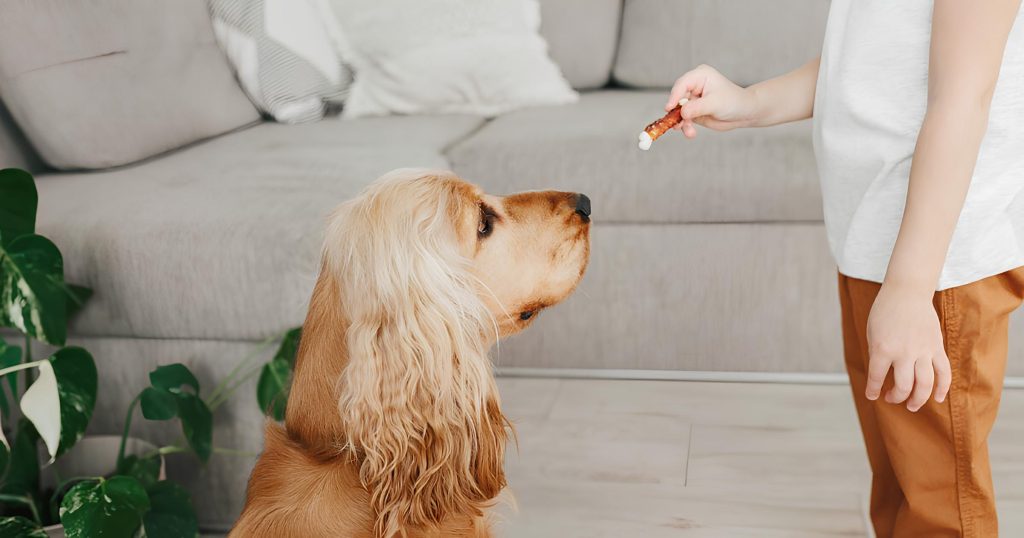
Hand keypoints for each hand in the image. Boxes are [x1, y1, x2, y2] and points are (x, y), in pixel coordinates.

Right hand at [665, 64, 758, 137]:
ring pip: (678, 111)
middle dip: (676, 112)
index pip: (682, 84)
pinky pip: (683, 119)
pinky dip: (685, 127)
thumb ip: (697, 107)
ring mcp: (692, 99)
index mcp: (700, 76)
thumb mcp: (715, 103)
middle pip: (677, 98)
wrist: (743, 113)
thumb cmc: (733, 102)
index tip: (669, 108)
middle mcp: (694, 86)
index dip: (674, 96)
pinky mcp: (692, 111)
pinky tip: (691, 133)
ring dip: (681, 123)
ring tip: (689, 131)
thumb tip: (682, 112)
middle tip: (676, 124)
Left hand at [865, 283, 951, 411]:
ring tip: (911, 405)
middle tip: (891, 398)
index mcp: (882, 348)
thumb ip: (877, 355)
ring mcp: (923, 350)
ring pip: (925, 383)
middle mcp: (904, 352)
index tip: (872, 395)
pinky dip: (942, 388)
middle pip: (903, 386)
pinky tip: (937, 398)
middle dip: (896, 397)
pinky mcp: (936, 347)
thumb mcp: (872, 333)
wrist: (906, 292)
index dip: (873, 390)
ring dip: (918, 399)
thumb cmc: (885, 312)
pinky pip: (943, 372)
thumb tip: (882, 377)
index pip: (877, 377)